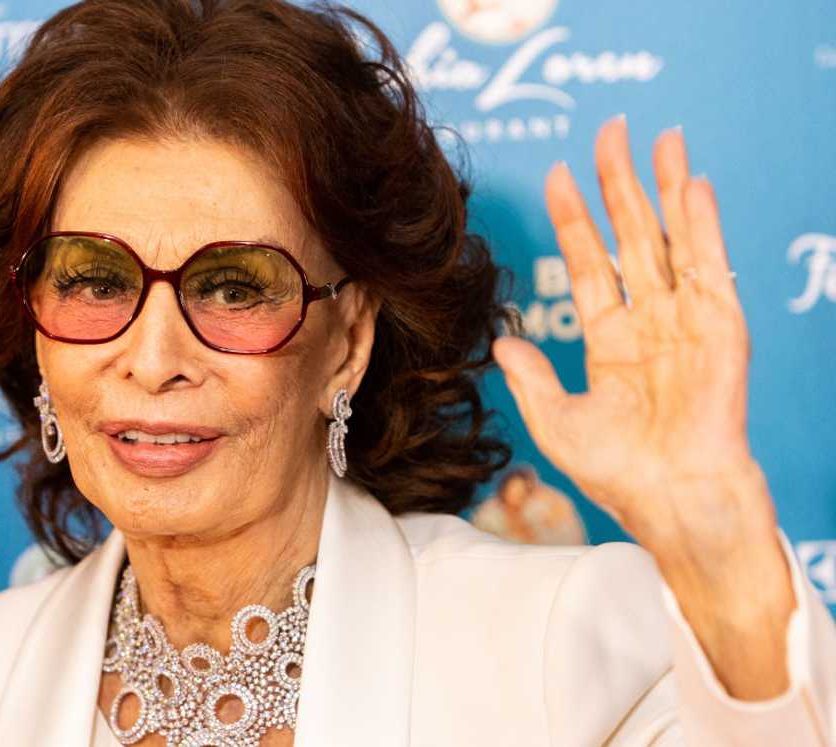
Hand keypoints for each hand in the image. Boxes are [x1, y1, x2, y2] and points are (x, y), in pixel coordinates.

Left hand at [491, 115, 764, 543]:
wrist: (673, 503)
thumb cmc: (621, 475)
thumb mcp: (559, 424)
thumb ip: (532, 380)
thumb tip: (502, 339)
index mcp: (611, 341)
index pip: (588, 264)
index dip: (574, 220)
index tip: (557, 175)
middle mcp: (649, 322)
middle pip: (631, 237)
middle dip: (619, 185)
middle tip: (610, 129)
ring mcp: (687, 321)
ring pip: (673, 240)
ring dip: (665, 188)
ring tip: (659, 136)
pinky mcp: (722, 329)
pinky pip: (711, 267)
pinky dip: (703, 226)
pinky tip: (691, 185)